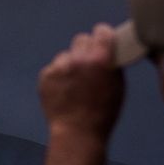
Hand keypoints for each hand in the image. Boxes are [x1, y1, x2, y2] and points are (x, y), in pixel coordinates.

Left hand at [38, 23, 125, 140]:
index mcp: (99, 60)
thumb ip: (112, 65)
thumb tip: (109, 52)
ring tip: (75, 82)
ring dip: (71, 63)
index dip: (103, 35)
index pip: (101, 32)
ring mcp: (59, 67)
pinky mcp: (45, 75)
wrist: (77, 132)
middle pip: (81, 39)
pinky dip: (59, 76)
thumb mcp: (118, 87)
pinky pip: (54, 68)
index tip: (104, 40)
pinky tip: (64, 90)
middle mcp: (78, 59)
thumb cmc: (104, 112)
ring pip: (66, 55)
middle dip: (86, 48)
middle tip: (89, 62)